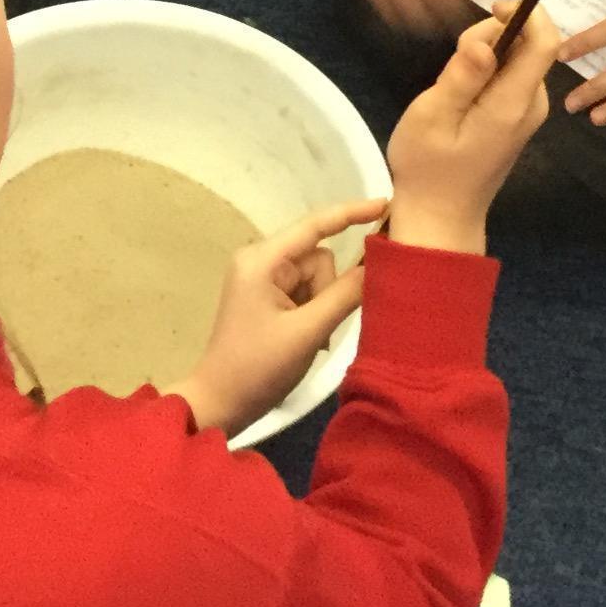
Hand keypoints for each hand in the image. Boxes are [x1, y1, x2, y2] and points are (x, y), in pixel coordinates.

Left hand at [172, 197, 379, 435]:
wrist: (220, 402)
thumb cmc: (258, 367)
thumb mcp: (308, 332)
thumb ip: (345, 295)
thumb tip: (377, 264)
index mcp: (262, 260)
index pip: (315, 225)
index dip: (352, 213)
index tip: (386, 204)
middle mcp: (260, 260)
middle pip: (319, 258)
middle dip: (328, 291)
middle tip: (316, 329)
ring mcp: (262, 279)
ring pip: (317, 278)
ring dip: (321, 307)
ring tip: (305, 339)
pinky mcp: (266, 297)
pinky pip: (305, 292)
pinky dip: (313, 314)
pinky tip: (302, 339)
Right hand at [384, 6, 562, 252]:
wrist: (441, 215)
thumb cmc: (428, 168)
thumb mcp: (432, 117)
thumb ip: (461, 76)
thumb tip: (487, 42)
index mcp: (513, 103)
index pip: (545, 43)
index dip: (527, 13)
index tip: (492, 6)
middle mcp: (531, 103)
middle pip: (529, 44)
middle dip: (494, 34)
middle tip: (453, 62)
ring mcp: (526, 111)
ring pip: (517, 57)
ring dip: (486, 53)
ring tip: (451, 86)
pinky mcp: (516, 116)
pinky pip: (509, 74)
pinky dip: (486, 70)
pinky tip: (460, 96)